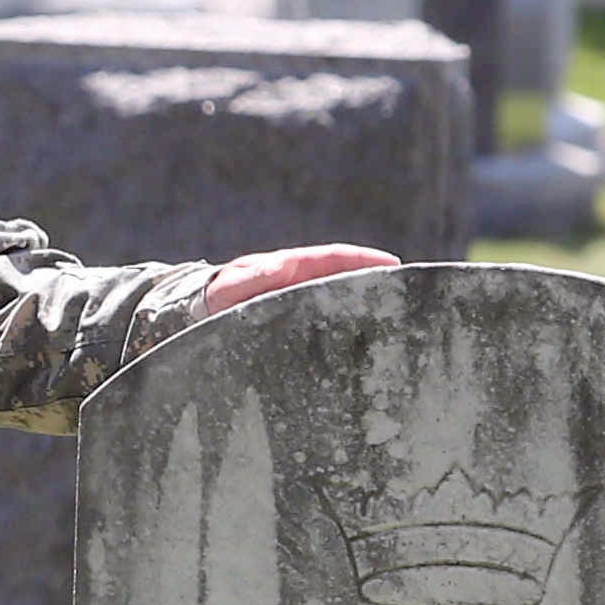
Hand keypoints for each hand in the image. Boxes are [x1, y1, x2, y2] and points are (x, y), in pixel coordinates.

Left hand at [202, 243, 400, 311]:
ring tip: (395, 319)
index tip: (393, 264)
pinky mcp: (297, 325)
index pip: (334, 258)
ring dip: (364, 306)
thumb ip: (253, 278)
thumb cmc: (215, 298)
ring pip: (339, 301)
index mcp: (291, 268)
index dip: (364, 260)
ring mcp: (301, 303)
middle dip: (374, 282)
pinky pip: (327, 323)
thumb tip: (283, 265)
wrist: (196, 316)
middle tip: (407, 294)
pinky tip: (363, 345)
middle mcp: (301, 283)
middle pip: (344, 279)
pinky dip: (346, 328)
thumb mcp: (231, 287)